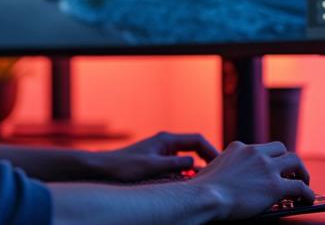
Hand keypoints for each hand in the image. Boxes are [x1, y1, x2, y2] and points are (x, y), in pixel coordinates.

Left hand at [96, 131, 219, 181]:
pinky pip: (178, 165)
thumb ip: (175, 164)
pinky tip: (189, 185)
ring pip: (187, 158)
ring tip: (208, 181)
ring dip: (198, 168)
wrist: (103, 169)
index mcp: (166, 139)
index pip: (198, 140)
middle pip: (195, 147)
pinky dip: (187, 173)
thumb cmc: (125, 167)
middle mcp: (166, 143)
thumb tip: (195, 163)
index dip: (212, 151)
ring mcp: (161, 152)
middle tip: (220, 173)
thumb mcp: (153, 166)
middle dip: (208, 159)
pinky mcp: (157, 161)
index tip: (222, 165)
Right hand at [191, 141, 312, 220]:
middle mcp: (255, 153)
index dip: (266, 159)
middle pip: (281, 149)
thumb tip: (221, 180)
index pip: (259, 149)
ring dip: (302, 171)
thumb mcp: (211, 169)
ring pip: (295, 161)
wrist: (204, 197)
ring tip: (304, 182)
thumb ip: (222, 168)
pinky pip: (300, 186)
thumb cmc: (201, 190)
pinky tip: (308, 199)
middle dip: (287, 160)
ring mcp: (266, 168)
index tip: (268, 167)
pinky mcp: (275, 186)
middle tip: (290, 172)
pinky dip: (308, 193)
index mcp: (238, 148)